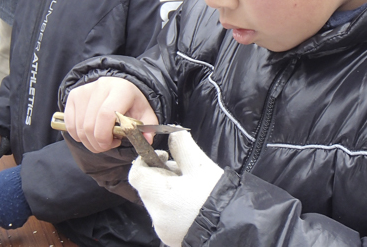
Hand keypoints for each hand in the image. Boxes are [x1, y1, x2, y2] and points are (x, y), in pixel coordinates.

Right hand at [64, 77, 158, 152]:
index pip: (105, 115)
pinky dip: (78, 135)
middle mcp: (101, 86)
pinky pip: (70, 125)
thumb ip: (149, 128)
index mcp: (121, 89)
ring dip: (88, 141)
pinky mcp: (74, 96)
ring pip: (78, 127)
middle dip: (97, 143)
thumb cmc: (133, 102)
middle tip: (108, 144)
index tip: (112, 143)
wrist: (121, 87)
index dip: (105, 136)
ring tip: (102, 138)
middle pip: (90, 125)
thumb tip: (147, 141)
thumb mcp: (146, 114)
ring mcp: (85, 90)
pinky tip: (91, 133)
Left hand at [128, 131, 223, 246]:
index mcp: (159, 195)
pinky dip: (174, 205)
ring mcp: (163, 229)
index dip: (146, 160)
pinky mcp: (171, 237)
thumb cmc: (214, 195)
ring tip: (192, 186)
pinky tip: (192, 202)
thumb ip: (182, 144)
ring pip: (157, 201)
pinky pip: (166, 216)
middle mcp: (155, 216)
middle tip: (184, 170)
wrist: (231, 227)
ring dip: (168, 189)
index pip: (136, 173)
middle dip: (163, 174)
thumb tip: (172, 130)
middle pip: (148, 187)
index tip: (164, 155)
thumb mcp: (199, 164)